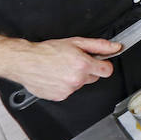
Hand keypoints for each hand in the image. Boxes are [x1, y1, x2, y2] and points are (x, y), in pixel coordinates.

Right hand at [1, 36, 120, 101]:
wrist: (25, 61)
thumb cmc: (47, 51)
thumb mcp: (75, 42)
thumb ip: (99, 46)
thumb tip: (115, 47)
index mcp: (83, 65)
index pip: (107, 71)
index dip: (104, 65)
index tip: (99, 62)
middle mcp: (77, 79)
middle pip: (94, 77)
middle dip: (88, 70)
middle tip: (74, 62)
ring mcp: (68, 90)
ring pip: (81, 84)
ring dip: (75, 78)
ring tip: (61, 68)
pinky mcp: (60, 96)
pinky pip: (69, 91)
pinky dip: (65, 85)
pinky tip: (56, 76)